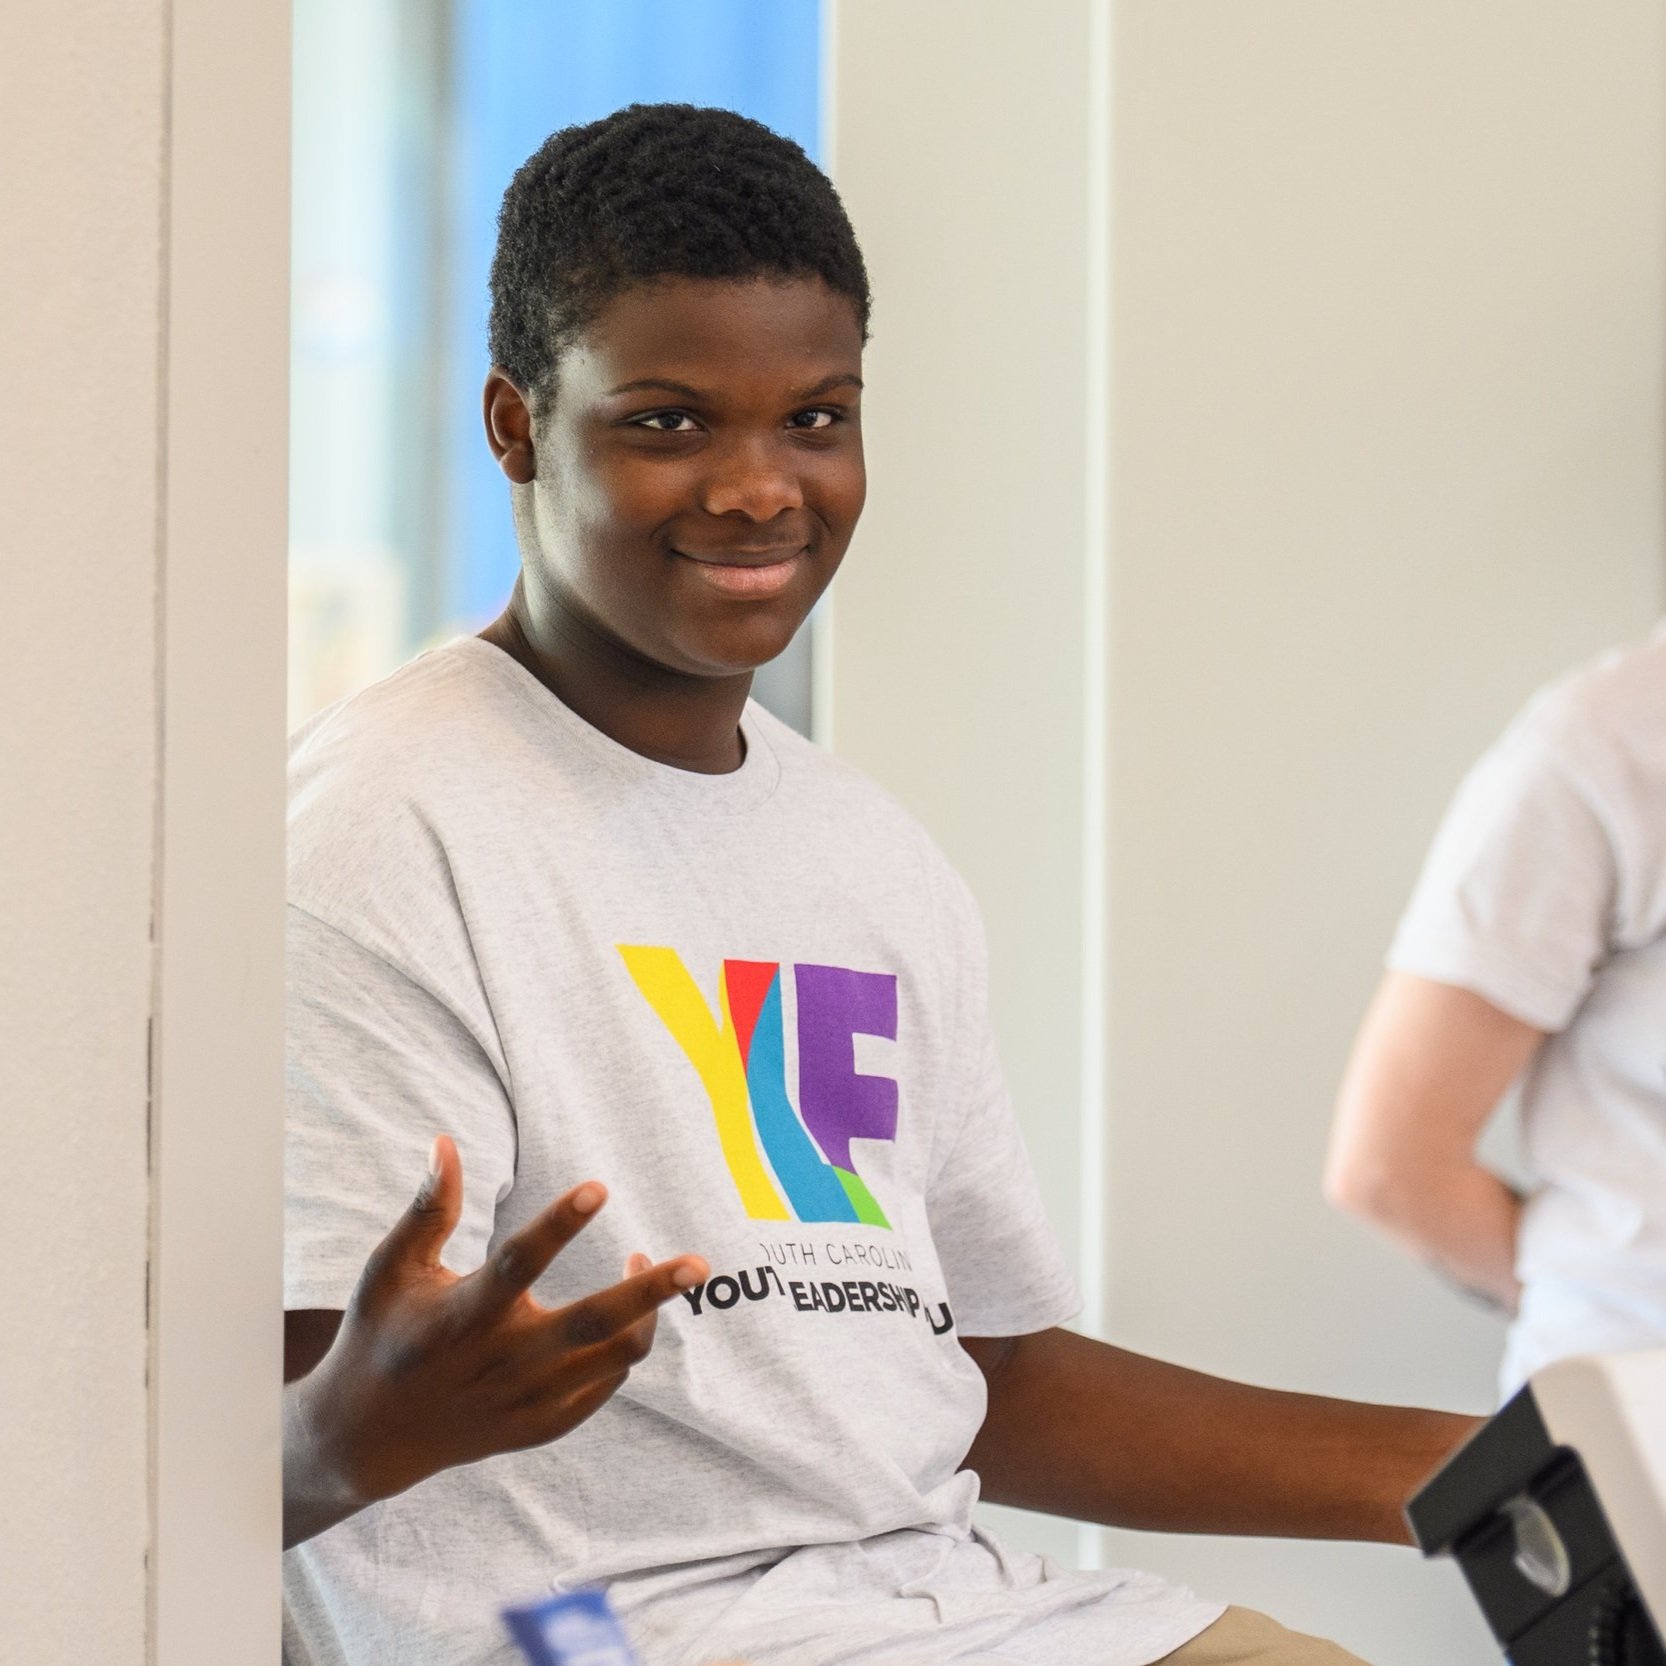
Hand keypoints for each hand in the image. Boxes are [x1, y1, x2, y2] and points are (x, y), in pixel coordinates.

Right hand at [293, 1136, 706, 1513]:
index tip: (600, 1187)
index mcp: (463, 1316)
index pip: (520, 1263)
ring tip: (655, 1266)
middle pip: (593, 1324)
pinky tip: (626, 1317)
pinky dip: (622, 1353)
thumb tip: (446, 1141)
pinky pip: (602, 1387)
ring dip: (648, 1315)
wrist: (367, 1438)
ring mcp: (525, 1401)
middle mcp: (501, 1362)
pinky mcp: (539, 1427)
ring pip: (613, 1359)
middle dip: (651, 1292)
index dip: (560, 1224)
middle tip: (700, 1263)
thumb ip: (428, 1210)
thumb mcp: (391, 1270)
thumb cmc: (380, 1335)